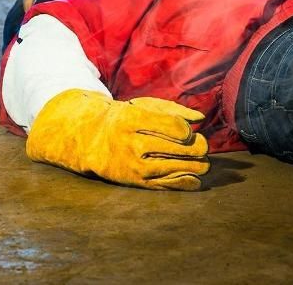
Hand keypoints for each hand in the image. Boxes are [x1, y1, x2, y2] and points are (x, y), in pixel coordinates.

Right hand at [26, 89, 209, 190]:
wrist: (90, 140)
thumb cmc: (123, 119)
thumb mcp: (142, 106)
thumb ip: (172, 109)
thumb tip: (200, 118)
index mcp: (132, 119)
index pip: (176, 127)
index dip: (188, 131)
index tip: (187, 132)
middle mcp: (132, 144)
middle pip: (181, 148)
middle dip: (199, 147)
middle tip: (202, 145)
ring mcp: (134, 165)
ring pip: (179, 168)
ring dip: (198, 165)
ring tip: (201, 161)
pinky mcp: (136, 182)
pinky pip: (169, 185)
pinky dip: (188, 182)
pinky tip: (195, 178)